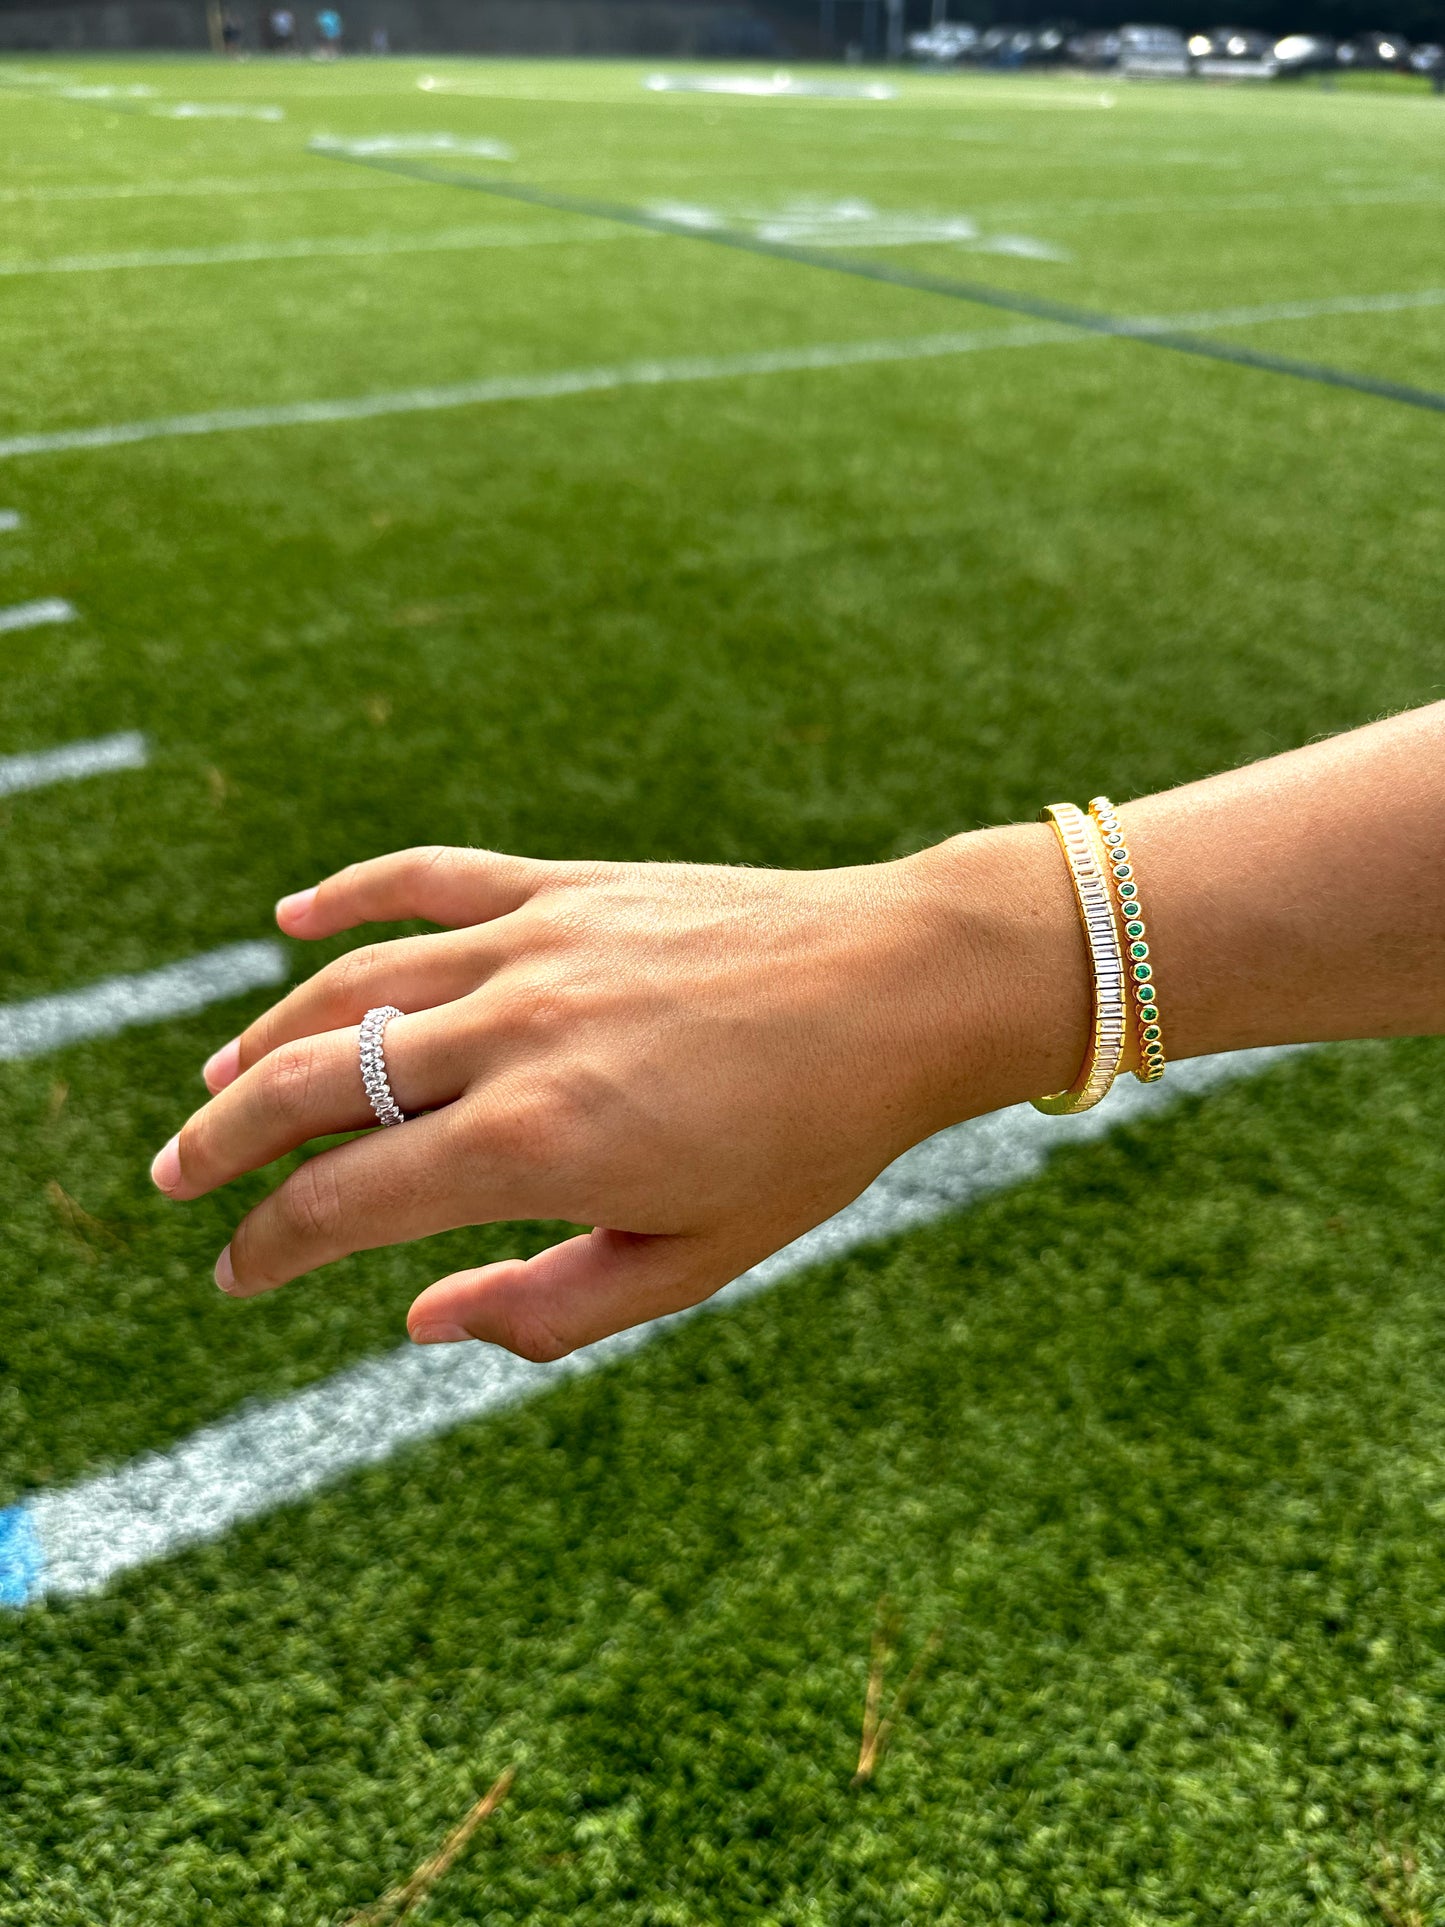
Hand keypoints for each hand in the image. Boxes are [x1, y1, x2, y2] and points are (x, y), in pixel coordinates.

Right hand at [151, 833, 1074, 1358]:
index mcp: (535, 1143)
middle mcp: (512, 1034)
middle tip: (177, 1179)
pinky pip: (429, 880)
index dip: (267, 1250)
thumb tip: (419, 1326)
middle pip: (311, 1086)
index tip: (235, 1277)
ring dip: (267, 1039)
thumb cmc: (811, 1140)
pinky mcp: (566, 886)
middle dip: (223, 1142)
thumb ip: (547, 1307)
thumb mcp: (693, 1259)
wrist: (903, 986)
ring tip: (221, 1082)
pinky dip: (350, 897)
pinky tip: (292, 921)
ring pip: (352, 988)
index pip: (343, 1202)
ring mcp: (532, 944)